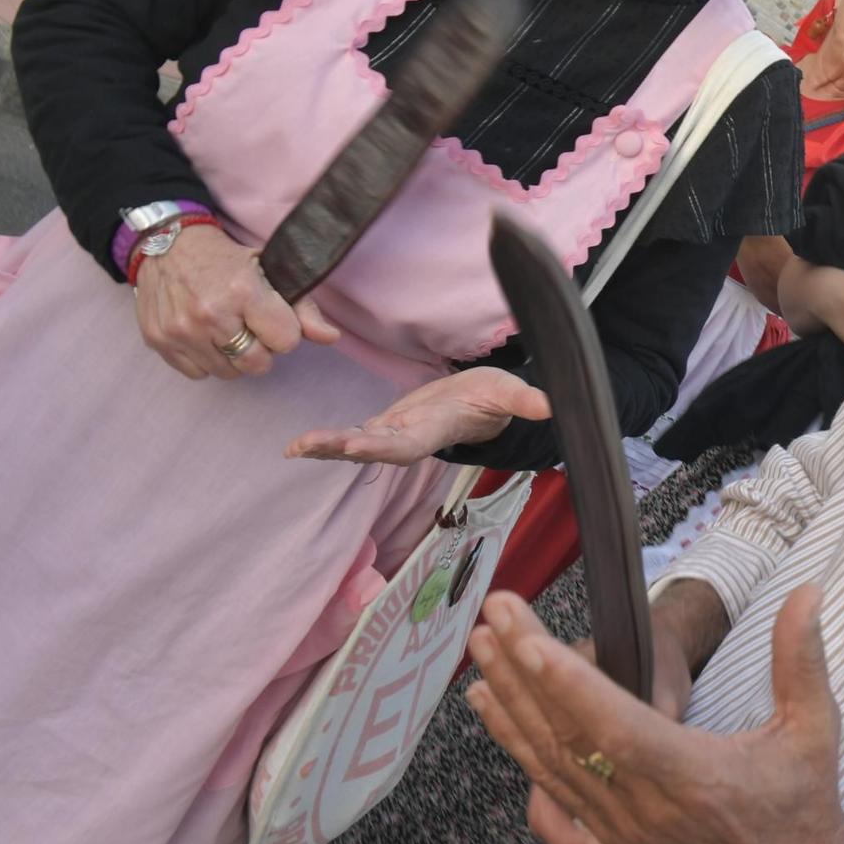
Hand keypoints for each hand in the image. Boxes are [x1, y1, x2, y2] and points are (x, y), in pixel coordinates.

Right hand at [134, 223, 339, 379]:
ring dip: (233, 357)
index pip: (286, 341)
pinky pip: (198, 373)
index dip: (284, 333)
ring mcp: (180, 330)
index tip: (274, 319)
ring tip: (227, 329)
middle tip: (250, 327)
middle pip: (257, 364)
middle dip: (261, 349)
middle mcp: (209, 313)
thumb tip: (331, 338)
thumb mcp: (270, 271)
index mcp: (242, 291)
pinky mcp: (158, 341)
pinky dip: (206, 360)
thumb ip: (303, 308)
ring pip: (228, 373)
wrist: (167, 244)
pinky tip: (204, 335)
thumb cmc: (225, 260)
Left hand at [284, 367, 549, 464]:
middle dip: (340, 448)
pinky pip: (352, 436)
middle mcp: (410, 440)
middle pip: (371, 449)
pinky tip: (297, 447)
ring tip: (293, 449)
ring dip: (325, 448)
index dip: (380, 445)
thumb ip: (524, 401)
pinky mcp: (387, 427)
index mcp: (434, 432)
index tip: (356, 443)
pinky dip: (326, 441)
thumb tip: (550, 405)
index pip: (405, 444)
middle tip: (305, 446)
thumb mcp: (509, 393)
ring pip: (356, 445)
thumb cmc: (498, 399)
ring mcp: (395, 436)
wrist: (486, 405)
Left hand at [467, 586, 843, 843]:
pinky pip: (551, 783)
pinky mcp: (609, 830)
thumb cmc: (802, 804)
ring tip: (481, 647)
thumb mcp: (814, 729)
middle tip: (495, 614)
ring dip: (510, 700)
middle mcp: (645, 805)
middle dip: (524, 671)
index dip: (572, 686)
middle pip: (569, 735)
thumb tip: (807, 593)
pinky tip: (491, 704)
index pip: (618, 729)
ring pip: (550, 759)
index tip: (532, 643)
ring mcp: (620, 822)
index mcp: (693, 777)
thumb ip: (802, 660)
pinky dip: (517, 739)